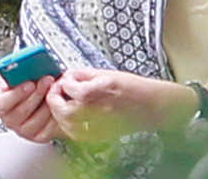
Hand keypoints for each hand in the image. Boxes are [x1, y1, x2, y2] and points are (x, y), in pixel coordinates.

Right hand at [0, 72, 62, 141]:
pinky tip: (57, 103)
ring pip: (37, 119)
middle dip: (37, 93)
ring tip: (54, 89)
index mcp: (1, 104)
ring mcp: (25, 130)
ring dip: (47, 103)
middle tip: (47, 80)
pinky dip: (54, 115)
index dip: (16, 94)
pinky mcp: (39, 136)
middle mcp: (11, 120)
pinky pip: (48, 128)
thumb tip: (4, 77)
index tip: (30, 83)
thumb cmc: (28, 86)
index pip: (3, 103)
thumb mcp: (16, 76)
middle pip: (22, 110)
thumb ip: (10, 76)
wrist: (41, 98)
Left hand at [46, 68, 196, 141]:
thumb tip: (65, 76)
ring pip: (69, 127)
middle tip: (55, 92)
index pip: (72, 89)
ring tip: (60, 103)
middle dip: (55, 101)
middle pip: (66, 112)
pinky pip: (78, 134)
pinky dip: (68, 126)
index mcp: (102, 90)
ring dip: (59, 115)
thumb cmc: (132, 87)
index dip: (62, 83)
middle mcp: (101, 110)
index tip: (61, 80)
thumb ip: (82, 74)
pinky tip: (69, 116)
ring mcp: (102, 125)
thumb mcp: (105, 72)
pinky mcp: (102, 135)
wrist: (152, 105)